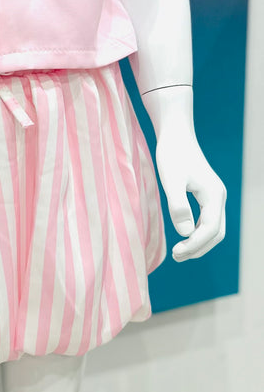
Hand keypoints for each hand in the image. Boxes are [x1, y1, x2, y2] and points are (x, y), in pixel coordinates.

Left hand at [155, 131, 225, 260]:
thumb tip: (186, 233)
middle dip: (199, 248)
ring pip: (214, 227)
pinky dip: (198, 232)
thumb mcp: (171, 180)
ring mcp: (214, 195)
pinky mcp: (206, 193)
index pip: (210, 229)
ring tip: (179, 252)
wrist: (176, 134)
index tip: (177, 252)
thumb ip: (178, 205)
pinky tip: (183, 235)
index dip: (195, 245)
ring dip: (199, 242)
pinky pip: (207, 219)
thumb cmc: (172, 154)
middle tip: (177, 257)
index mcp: (214, 194)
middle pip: (216, 233)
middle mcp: (219, 197)